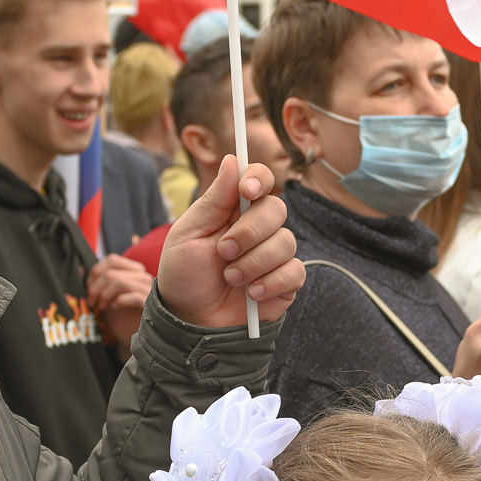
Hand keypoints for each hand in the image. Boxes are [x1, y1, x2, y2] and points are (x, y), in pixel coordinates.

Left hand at [87, 254, 150, 351]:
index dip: (96, 272)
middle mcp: (143, 277)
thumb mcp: (105, 297)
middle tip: (91, 301)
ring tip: (101, 307)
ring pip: (119, 282)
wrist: (132, 336)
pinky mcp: (150, 304)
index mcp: (133, 271)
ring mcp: (148, 290)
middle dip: (96, 287)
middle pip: (112, 271)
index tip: (88, 287)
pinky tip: (114, 308)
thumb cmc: (119, 317)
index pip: (112, 260)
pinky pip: (132, 297)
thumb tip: (80, 269)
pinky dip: (118, 302)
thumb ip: (96, 283)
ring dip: (104, 295)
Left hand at [155, 158, 302, 328]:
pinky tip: (252, 294)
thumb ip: (213, 199)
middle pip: (276, 209)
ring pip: (286, 242)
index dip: (259, 179)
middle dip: (250, 232)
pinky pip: (295, 272)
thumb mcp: (188, 234)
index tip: (248, 190)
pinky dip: (271, 283)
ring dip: (254, 263)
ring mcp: (274, 255)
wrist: (191, 321)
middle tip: (224, 251)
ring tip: (230, 279)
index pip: (260, 179)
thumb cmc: (185, 275)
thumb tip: (231, 160)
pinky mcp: (286, 282)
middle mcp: (259, 228)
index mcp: (234, 209)